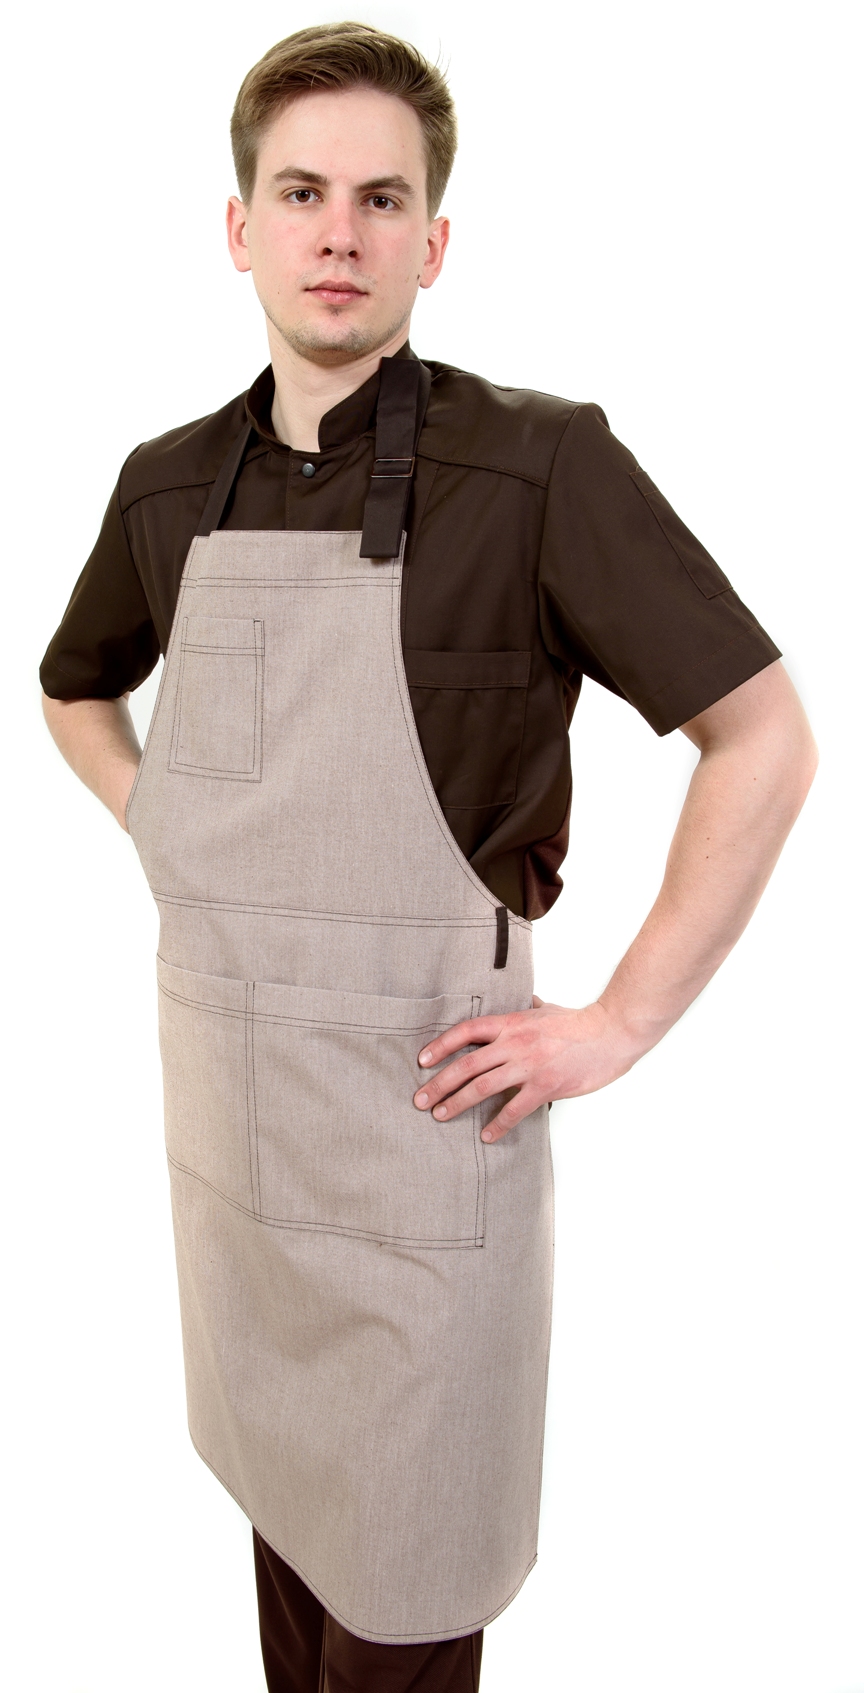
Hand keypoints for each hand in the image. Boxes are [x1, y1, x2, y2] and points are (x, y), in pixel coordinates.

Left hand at [413, 997, 646, 1142]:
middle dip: (439, 1083)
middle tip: (420, 1099)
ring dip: (457, 1103)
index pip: (467, 1031)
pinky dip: (498, 1124)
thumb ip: (530, 1009)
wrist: (610, 1033)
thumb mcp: (547, 1009)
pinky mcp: (545, 1086)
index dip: (441, 1045)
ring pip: (483, 1087)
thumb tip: (525, 1002)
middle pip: (467, 1064)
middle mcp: (515, 1044)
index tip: (423, 1060)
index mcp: (512, 1023)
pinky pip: (514, 1109)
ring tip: (441, 1116)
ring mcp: (529, 1066)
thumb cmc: (580, 1022)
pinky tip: (487, 1135)